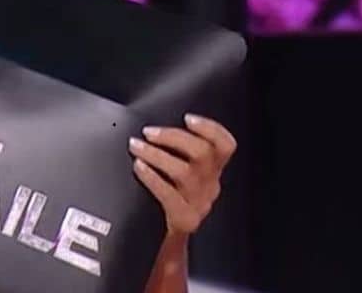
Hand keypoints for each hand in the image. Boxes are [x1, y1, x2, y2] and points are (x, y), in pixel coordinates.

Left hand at [128, 114, 236, 236]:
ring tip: (136, 147)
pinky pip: (169, 194)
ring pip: (185, 172)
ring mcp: (199, 204)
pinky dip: (152, 177)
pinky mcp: (184, 219)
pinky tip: (138, 167)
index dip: (211, 128)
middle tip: (149, 132)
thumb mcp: (180, 176)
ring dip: (157, 155)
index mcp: (213, 171)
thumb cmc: (166, 200)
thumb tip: (153, 128)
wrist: (164, 243)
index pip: (225, 145)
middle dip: (173, 137)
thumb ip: (176, 153)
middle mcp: (211, 186)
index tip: (188, 118)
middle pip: (203, 154)